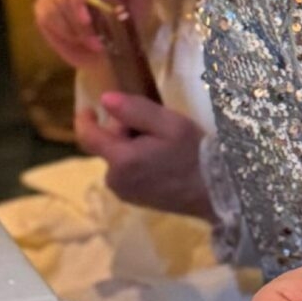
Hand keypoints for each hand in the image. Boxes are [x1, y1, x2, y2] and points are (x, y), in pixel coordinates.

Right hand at [35, 0, 156, 69]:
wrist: (107, 58)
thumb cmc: (126, 30)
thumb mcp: (140, 8)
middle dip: (84, 4)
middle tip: (95, 29)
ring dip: (77, 24)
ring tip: (94, 42)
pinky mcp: (45, 4)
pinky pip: (48, 12)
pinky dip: (62, 29)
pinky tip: (76, 39)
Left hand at [72, 93, 211, 216]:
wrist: (217, 192)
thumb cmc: (195, 154)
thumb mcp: (169, 123)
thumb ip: (135, 110)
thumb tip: (105, 100)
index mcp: (121, 160)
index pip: (88, 137)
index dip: (84, 120)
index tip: (89, 107)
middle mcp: (116, 181)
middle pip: (108, 147)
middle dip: (123, 131)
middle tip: (154, 124)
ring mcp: (126, 193)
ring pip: (118, 159)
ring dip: (131, 146)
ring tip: (162, 143)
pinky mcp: (136, 200)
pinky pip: (127, 173)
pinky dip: (137, 161)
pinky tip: (162, 160)